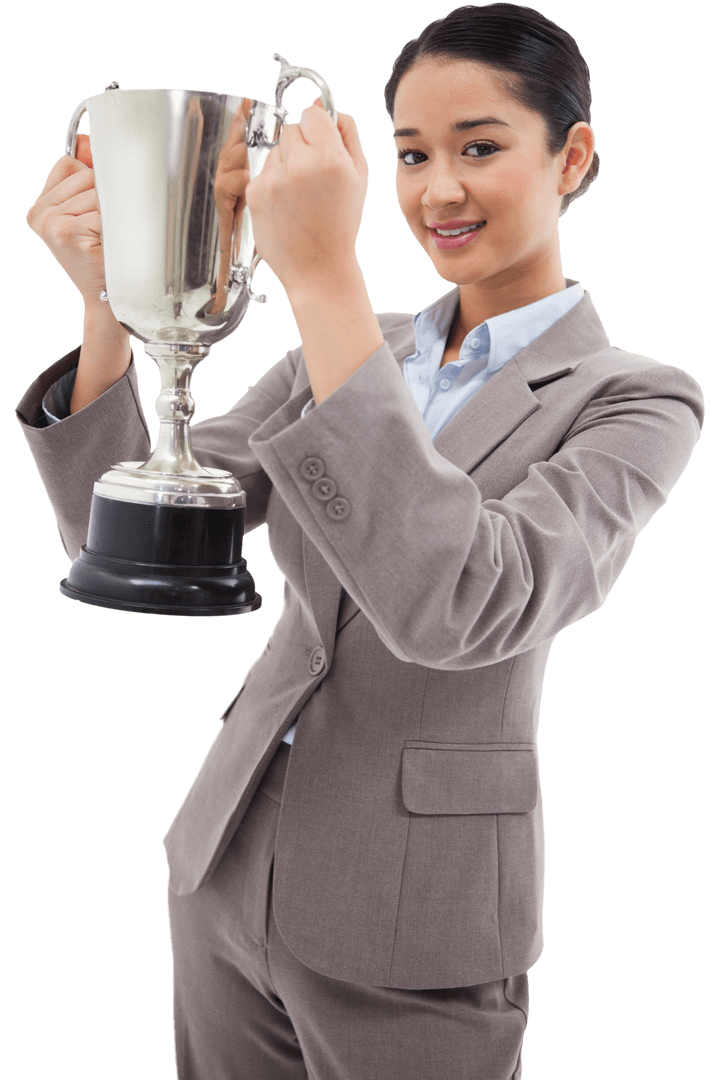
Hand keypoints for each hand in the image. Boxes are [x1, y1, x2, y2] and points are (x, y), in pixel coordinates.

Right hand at [26, 135, 121, 319]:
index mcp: (40, 208)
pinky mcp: (66, 232)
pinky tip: (110, 244)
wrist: (107, 299)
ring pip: (97, 191)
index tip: (100, 205)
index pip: (69, 164)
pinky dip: (115, 224)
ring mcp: (51, 223)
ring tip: (109, 237)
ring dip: (112, 212)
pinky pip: (103, 209)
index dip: (91, 177)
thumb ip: (85, 175)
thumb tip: (86, 141)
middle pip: (86, 176)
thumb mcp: (89, 213)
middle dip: (105, 196)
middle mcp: (40, 215)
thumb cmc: (103, 257)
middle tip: (107, 228)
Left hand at [245, 97, 368, 296]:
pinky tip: (287, 206)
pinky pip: (264, 171)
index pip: (313, 113)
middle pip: (293, 128)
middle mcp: (298, 164)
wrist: (317, 270)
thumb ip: (347, 134)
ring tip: (301, 196)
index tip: (323, 147)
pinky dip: (274, 183)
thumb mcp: (360, 178)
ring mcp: (273, 179)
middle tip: (314, 179)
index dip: (319, 129)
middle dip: (303, 146)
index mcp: (329, 157)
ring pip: (276, 149)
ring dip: (287, 164)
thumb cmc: (341, 225)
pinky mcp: (255, 192)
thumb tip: (327, 105)